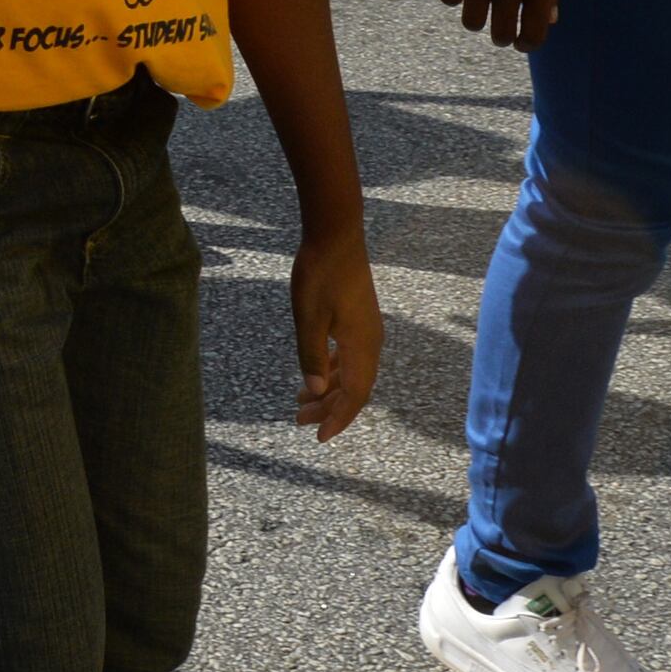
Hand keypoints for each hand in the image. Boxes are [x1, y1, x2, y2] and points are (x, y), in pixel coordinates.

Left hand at [287, 225, 382, 440]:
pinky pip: (350, 356)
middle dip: (329, 408)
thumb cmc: (319, 275)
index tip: (318, 436)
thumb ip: (312, 356)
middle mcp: (371, 343)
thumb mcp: (308, 318)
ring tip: (301, 401)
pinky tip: (316, 373)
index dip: (338, 418)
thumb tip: (316, 392)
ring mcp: (367, 331)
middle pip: (355, 388)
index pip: (354, 395)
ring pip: (352, 373)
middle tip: (299, 420)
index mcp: (362, 346)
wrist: (336, 235)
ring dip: (329, 390)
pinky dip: (333, 370)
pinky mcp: (359, 320)